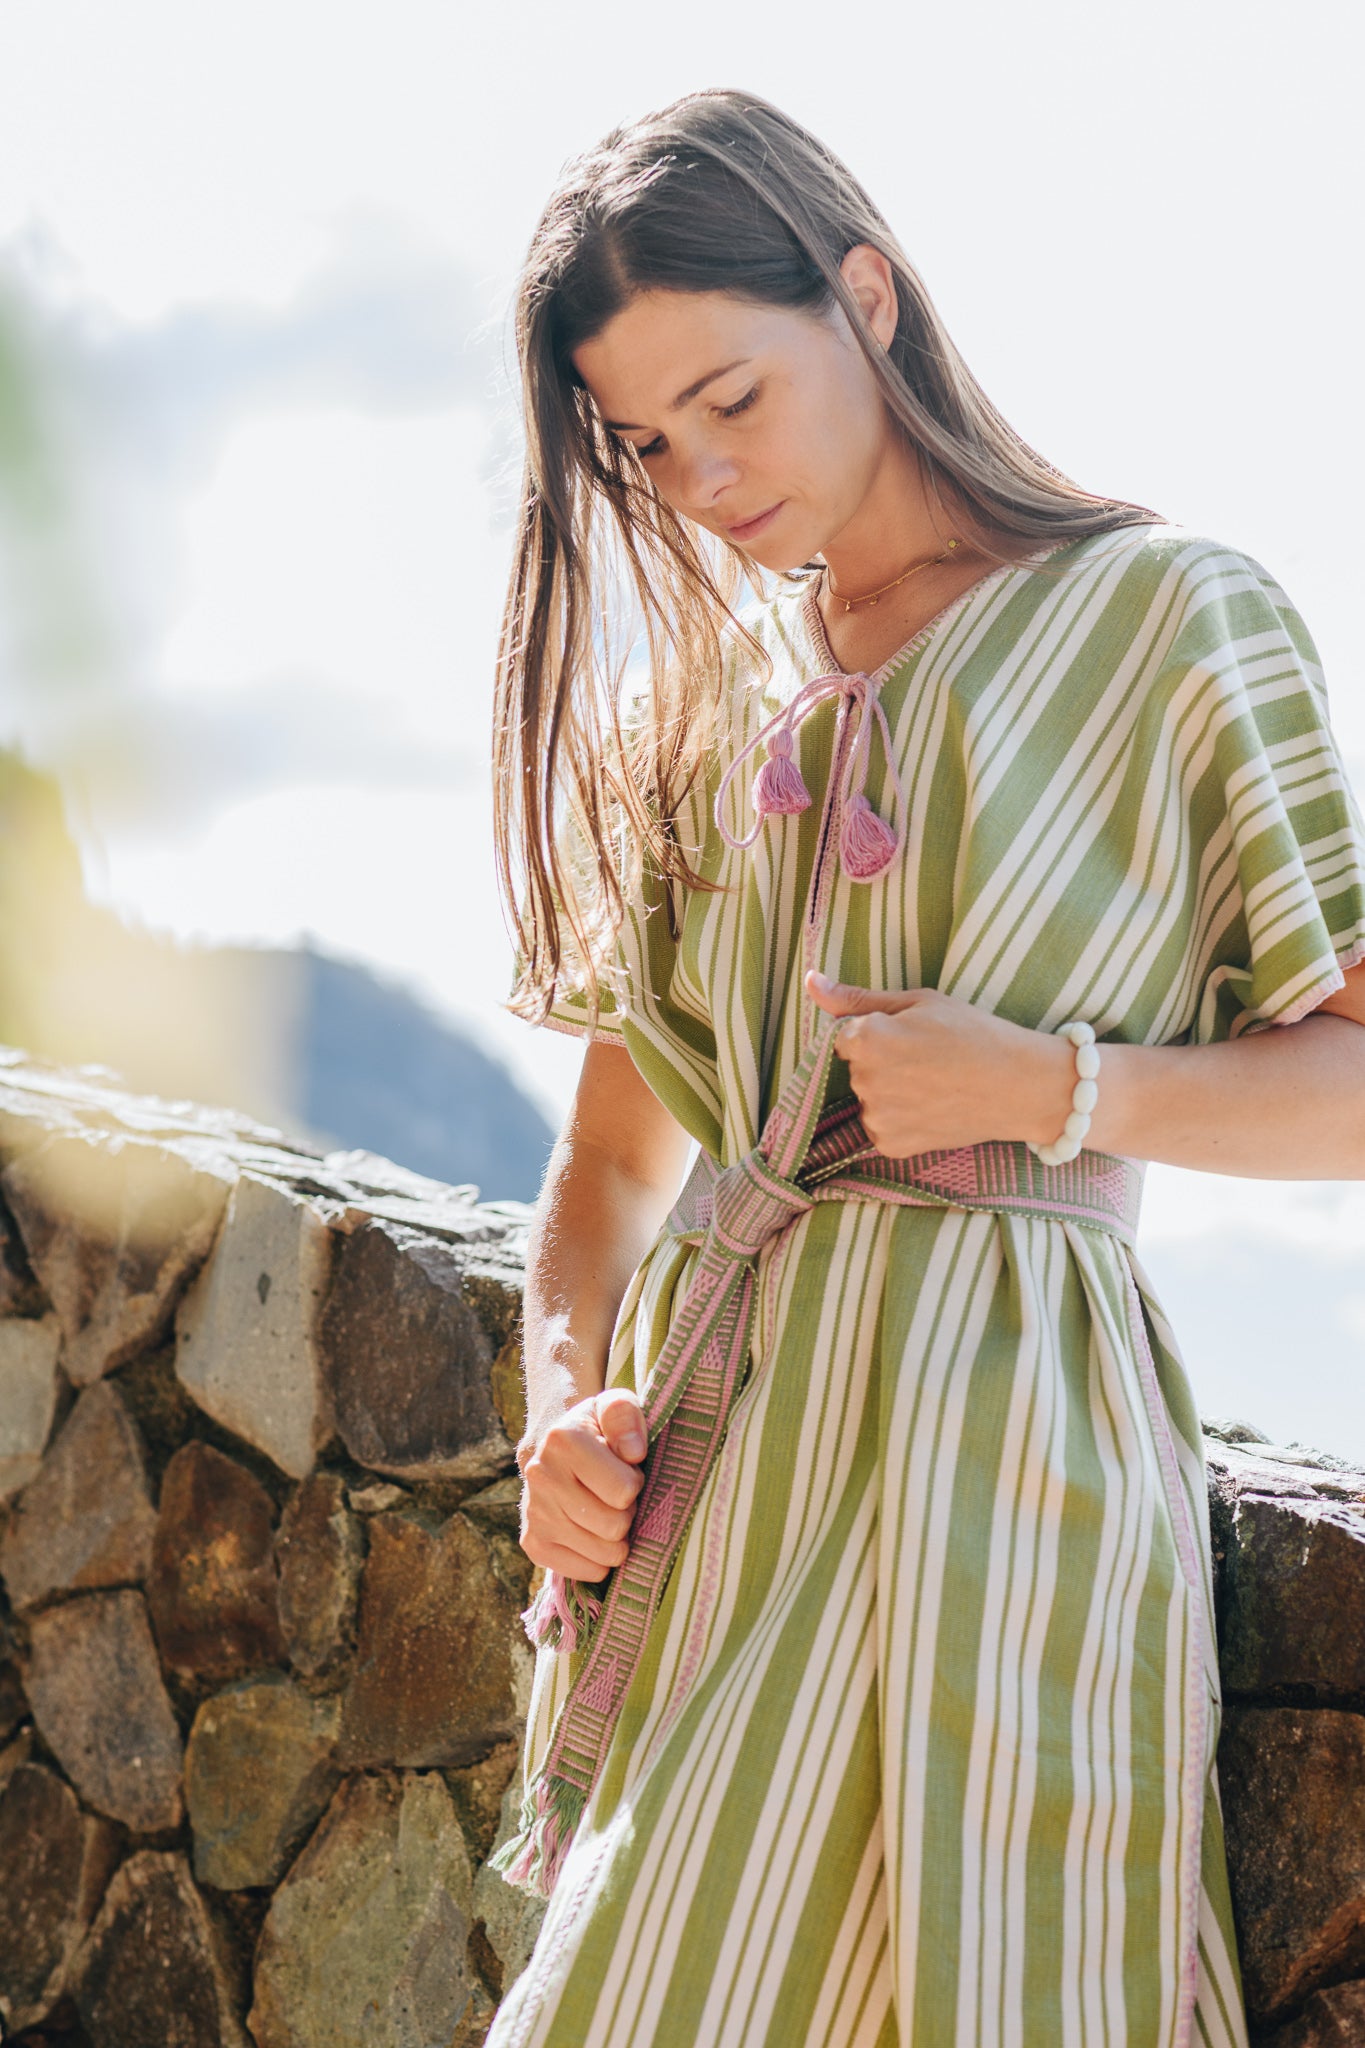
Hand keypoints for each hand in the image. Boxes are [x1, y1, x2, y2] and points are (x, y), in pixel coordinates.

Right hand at [516, 1387, 647, 1580]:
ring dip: (615, 1537)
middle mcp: (541, 1477)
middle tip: (616, 1495)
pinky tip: (593, 1533)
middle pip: (615, 1526)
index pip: (624, 1490)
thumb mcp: (615, 1407)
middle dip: (627, 1512)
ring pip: (605, 1554)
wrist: (557, 1450)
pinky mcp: (533, 1544)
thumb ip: (626, 1416)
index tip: (624, 1470)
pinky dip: (600, 1560)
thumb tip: (633, 1452)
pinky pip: (588, 1573)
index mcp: (562, 1440)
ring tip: (605, 1510)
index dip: (633, 1482)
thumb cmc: (599, 1430)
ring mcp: (534, 1513)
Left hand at [805, 969, 1072, 1155]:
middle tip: (930, 1060)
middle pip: (857, 1068)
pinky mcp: (890, 1145)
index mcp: (867, 1039)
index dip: (880, 1034)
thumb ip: (857, 997)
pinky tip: (932, 1108)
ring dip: (890, 1092)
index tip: (914, 1037)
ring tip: (935, 1084)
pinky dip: (901, 1120)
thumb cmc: (973, 1033)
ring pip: (869, 1098)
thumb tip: (810, 981)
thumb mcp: (919, 1002)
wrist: (1019, 1085)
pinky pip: (881, 1127)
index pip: (847, 1037)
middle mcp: (864, 1080)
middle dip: (883, 1063)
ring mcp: (877, 1116)